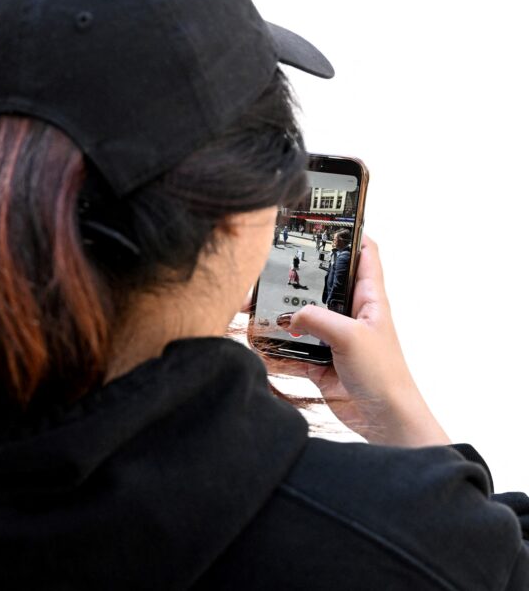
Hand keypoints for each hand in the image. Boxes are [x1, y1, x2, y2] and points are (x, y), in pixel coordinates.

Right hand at [276, 236, 449, 446]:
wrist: (385, 421)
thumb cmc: (384, 376)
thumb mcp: (351, 337)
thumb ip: (317, 318)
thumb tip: (290, 314)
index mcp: (370, 301)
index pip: (366, 256)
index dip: (352, 235)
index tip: (329, 221)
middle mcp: (352, 317)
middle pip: (324, 286)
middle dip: (300, 277)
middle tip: (275, 266)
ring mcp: (335, 340)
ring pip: (304, 318)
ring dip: (283, 316)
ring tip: (257, 307)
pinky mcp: (321, 363)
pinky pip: (293, 351)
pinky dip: (277, 350)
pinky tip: (260, 346)